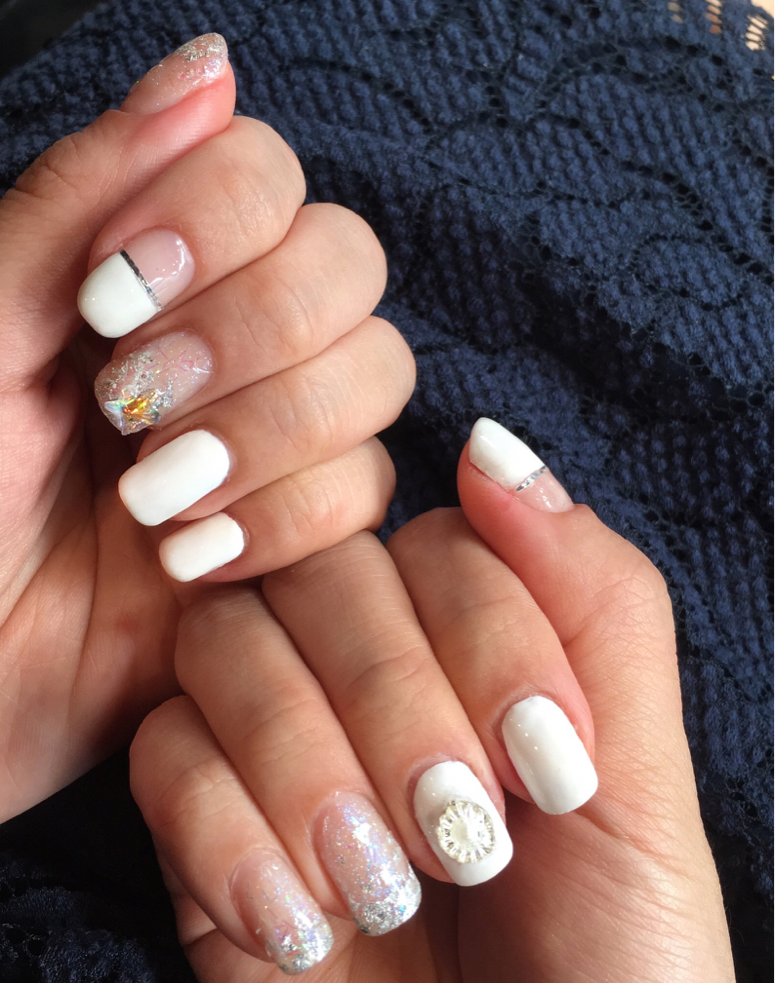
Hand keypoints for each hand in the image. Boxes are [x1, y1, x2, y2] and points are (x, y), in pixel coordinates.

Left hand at [0, 34, 412, 819]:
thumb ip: (85, 194)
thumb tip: (208, 68)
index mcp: (161, 268)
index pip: (269, 172)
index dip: (217, 221)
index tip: (113, 294)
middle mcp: (241, 334)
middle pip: (349, 265)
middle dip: (246, 336)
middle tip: (135, 402)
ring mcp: (286, 433)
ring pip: (378, 375)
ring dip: (267, 433)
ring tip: (153, 497)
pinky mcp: (314, 529)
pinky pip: (367, 494)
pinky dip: (280, 522)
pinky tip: (191, 562)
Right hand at [130, 419, 739, 982]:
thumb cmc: (610, 974)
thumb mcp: (643, 780)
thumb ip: (595, 598)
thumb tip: (492, 446)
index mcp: (470, 648)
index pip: (437, 542)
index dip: (487, 633)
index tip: (554, 765)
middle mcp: (366, 674)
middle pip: (322, 579)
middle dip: (395, 704)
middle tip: (467, 834)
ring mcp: (276, 744)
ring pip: (226, 645)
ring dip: (308, 766)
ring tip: (386, 885)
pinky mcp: (203, 826)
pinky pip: (163, 758)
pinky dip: (230, 838)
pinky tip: (306, 928)